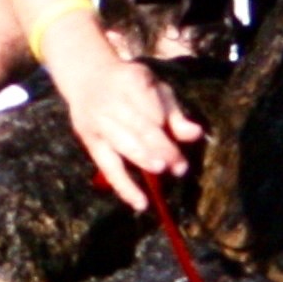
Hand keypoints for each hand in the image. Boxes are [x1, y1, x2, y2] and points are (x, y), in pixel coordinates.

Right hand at [50, 43, 204, 211]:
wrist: (86, 78)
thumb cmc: (130, 86)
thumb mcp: (155, 88)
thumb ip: (174, 113)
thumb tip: (196, 134)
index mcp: (131, 82)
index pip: (152, 110)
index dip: (167, 130)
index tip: (182, 147)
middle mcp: (110, 102)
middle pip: (138, 128)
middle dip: (161, 149)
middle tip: (179, 167)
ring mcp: (97, 122)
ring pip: (123, 146)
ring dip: (143, 160)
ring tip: (161, 171)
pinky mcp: (89, 142)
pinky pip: (108, 168)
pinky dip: (124, 187)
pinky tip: (140, 203)